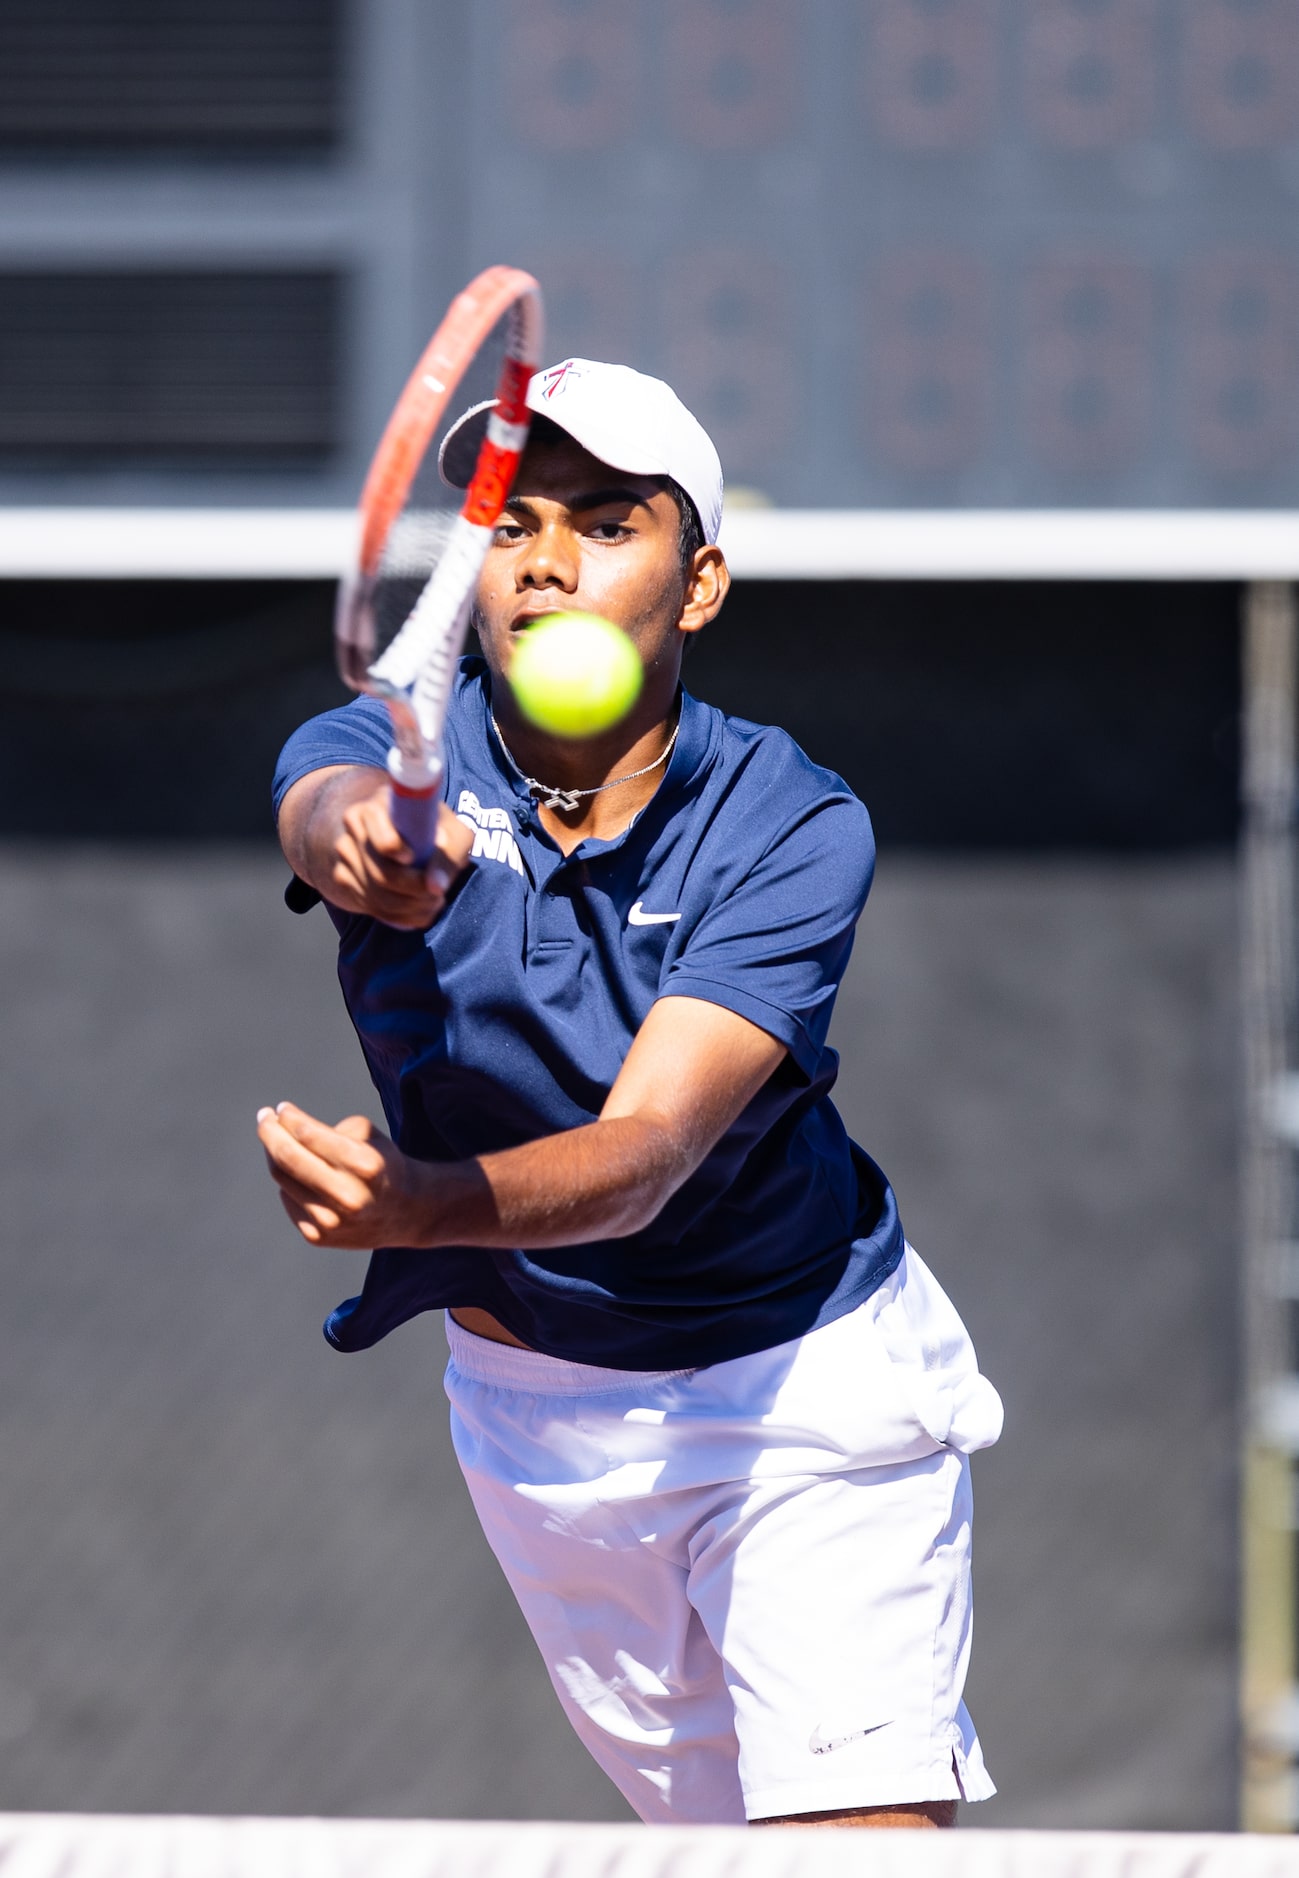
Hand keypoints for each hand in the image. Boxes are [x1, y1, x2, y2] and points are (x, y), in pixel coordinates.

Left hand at [256, 1103, 434, 1247]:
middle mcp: (347, 1196)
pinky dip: (290, 1181)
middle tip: (264, 1117)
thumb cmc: (383, 1165)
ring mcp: (331, 1221)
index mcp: (364, 1165)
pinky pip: (288, 1198)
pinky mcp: (318, 1236)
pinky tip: (301, 1174)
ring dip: (274, 1154)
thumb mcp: (369, 1137)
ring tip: (278, 1140)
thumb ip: (329, 1131)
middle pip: (288, 1157)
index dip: (288, 1118)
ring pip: (282, 1178)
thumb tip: (283, 1131)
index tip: (280, 1108)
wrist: (406, 1213)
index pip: (308, 1134)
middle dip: (269, 1131)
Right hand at [329, 784, 473, 929]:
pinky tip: (415, 909)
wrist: (412, 837)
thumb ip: (448, 857)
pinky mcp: (342, 876)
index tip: (414, 859)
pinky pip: (368, 906)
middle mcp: (355, 825)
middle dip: (415, 893)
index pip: (380, 836)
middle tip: (438, 897)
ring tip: (432, 902)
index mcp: (380, 805)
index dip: (396, 852)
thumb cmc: (436, 832)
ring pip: (375, 895)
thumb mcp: (455, 836)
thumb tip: (436, 887)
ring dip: (410, 908)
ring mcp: (345, 851)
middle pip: (380, 874)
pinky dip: (397, 917)